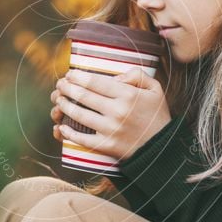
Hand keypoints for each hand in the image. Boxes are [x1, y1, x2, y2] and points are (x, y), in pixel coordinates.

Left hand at [52, 67, 171, 160]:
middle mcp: (117, 111)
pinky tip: (62, 126)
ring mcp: (110, 130)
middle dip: (67, 88)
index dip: (78, 77)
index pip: (95, 82)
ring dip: (64, 106)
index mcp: (127, 95)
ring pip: (79, 115)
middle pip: (84, 96)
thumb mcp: (155, 89)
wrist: (162, 148)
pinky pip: (83, 139)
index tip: (70, 74)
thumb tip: (115, 77)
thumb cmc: (156, 116)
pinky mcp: (107, 146)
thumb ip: (137, 75)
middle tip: (60, 84)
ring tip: (59, 100)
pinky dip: (69, 133)